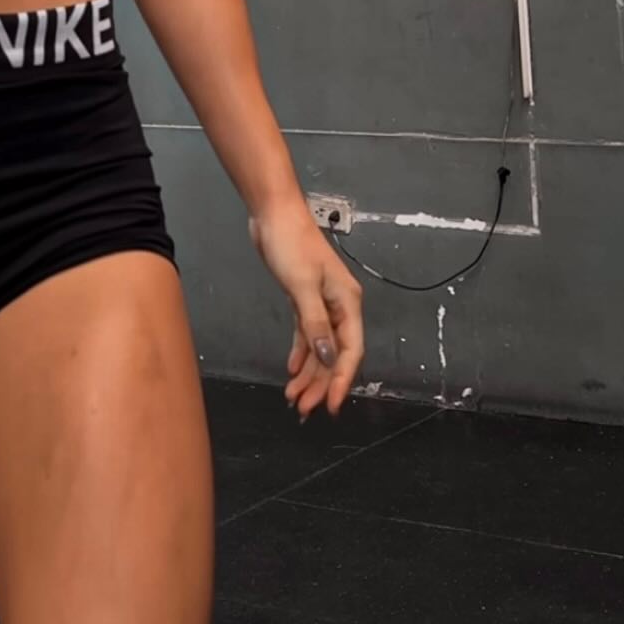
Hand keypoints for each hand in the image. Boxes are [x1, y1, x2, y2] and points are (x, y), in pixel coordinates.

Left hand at [248, 203, 363, 418]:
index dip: (342, 381)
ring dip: (308, 373)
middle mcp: (339, 306)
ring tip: (293, 397)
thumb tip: (329, 360)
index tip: (332, 407)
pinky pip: (307, 333)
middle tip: (303, 408)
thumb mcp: (302, 286)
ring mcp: (322, 303)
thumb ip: (316, 324)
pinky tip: (292, 369)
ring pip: (320, 347)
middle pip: (334, 354)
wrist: (273, 214)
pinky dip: (301, 352)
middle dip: (321, 383)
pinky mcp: (304, 298)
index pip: (350, 351)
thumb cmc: (291, 245)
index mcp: (347, 303)